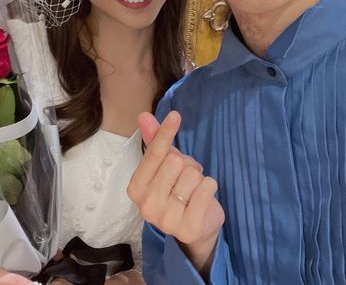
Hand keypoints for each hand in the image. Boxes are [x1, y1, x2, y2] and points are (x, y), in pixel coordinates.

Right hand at [127, 111, 224, 274]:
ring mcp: (166, 220)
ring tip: (193, 191)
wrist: (195, 226)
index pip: (154, 153)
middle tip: (185, 178)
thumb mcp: (164, 164)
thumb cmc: (176, 189)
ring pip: (192, 175)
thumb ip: (154, 140)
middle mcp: (146, 206)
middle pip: (175, 162)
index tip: (175, 115)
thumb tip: (144, 115)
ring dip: (198, 178)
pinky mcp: (188, 229)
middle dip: (186, 164)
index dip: (165, 132)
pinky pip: (206, 190)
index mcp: (136, 188)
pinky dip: (210, 186)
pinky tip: (203, 198)